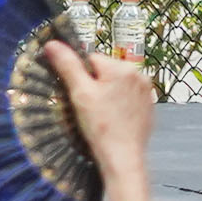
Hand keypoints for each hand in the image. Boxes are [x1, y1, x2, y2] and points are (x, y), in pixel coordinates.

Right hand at [46, 39, 156, 200]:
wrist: (123, 157)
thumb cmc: (100, 125)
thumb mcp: (80, 93)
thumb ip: (67, 66)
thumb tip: (52, 43)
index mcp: (122, 67)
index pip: (92, 59)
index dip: (80, 77)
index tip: (79, 96)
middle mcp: (139, 73)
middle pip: (105, 71)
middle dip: (95, 85)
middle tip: (90, 109)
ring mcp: (146, 90)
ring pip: (117, 85)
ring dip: (107, 95)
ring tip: (102, 116)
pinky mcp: (149, 105)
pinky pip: (128, 98)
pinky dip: (119, 105)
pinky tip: (113, 121)